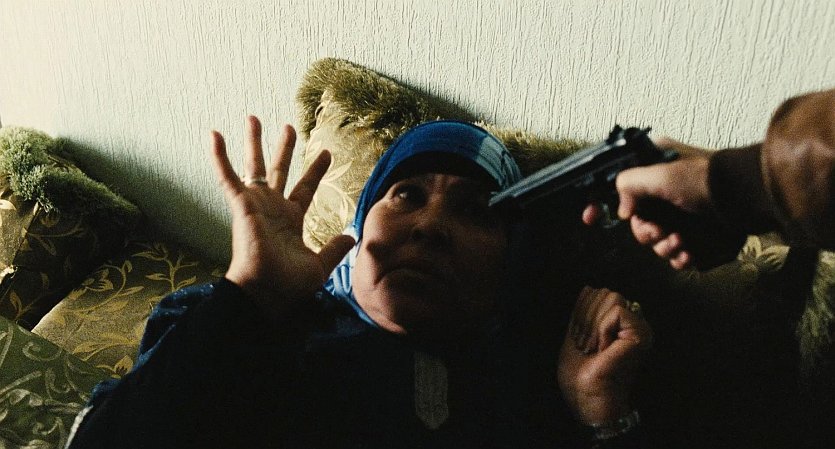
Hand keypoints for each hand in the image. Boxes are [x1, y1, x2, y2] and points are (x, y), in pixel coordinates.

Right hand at [211, 116, 354, 318]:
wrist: (266, 291)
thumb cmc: (288, 285)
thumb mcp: (319, 266)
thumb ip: (334, 249)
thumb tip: (352, 236)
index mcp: (291, 220)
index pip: (305, 189)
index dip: (315, 170)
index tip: (326, 152)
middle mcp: (272, 208)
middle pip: (280, 170)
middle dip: (284, 148)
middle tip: (290, 126)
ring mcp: (256, 205)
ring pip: (254, 166)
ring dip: (254, 142)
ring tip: (253, 118)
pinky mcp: (241, 205)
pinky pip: (227, 177)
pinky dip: (219, 156)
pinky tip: (214, 134)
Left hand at [558, 287, 651, 424]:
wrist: (587, 401)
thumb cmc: (581, 375)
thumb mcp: (576, 335)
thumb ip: (582, 313)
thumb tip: (587, 289)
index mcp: (617, 323)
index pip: (594, 292)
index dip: (579, 313)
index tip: (580, 340)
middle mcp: (632, 323)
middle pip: (603, 291)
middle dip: (585, 318)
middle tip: (586, 346)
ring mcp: (639, 328)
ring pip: (611, 297)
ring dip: (592, 325)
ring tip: (593, 348)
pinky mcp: (641, 335)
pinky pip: (617, 311)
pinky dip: (602, 328)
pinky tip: (603, 348)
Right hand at [582, 138, 711, 269]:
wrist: (749, 199)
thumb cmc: (707, 179)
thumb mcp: (660, 174)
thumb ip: (629, 184)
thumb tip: (622, 210)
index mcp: (654, 169)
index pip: (617, 185)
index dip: (599, 201)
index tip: (590, 218)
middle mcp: (665, 190)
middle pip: (636, 220)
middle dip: (644, 231)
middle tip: (658, 231)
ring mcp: (682, 213)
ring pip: (656, 239)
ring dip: (664, 246)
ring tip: (681, 241)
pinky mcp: (698, 234)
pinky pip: (677, 253)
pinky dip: (680, 257)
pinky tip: (689, 253)